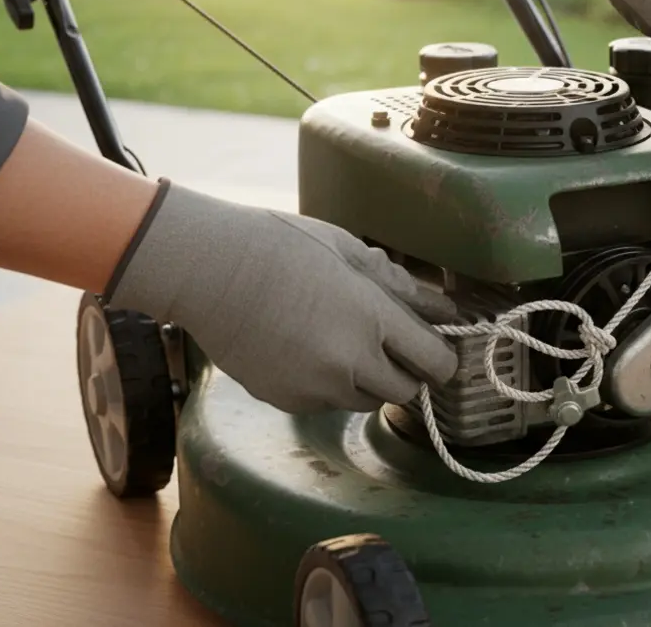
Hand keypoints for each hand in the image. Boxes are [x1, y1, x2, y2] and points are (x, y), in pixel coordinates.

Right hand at [106, 182, 459, 413]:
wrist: (207, 270)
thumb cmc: (280, 246)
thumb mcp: (349, 252)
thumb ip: (400, 286)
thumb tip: (443, 309)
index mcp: (373, 318)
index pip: (436, 362)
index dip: (442, 359)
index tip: (438, 348)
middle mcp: (350, 361)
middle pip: (406, 391)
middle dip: (407, 372)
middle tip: (392, 346)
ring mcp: (316, 387)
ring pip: (366, 401)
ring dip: (369, 381)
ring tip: (343, 343)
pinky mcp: (286, 400)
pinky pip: (327, 403)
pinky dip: (330, 386)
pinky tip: (308, 350)